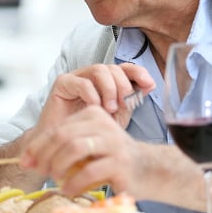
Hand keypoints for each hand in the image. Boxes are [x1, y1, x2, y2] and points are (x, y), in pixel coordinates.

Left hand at [21, 105, 158, 198]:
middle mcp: (102, 124)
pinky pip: (90, 171)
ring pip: (75, 148)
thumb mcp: (87, 146)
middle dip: (44, 155)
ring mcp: (113, 142)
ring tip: (54, 179)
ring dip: (58, 166)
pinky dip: (74, 182)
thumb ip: (63, 147)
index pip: (57, 128)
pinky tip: (68, 190)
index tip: (24, 161)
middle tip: (38, 171)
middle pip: (63, 136)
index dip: (37, 145)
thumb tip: (29, 160)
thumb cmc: (112, 159)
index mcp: (92, 115)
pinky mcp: (120, 163)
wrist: (149, 170)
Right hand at [36, 63, 154, 132]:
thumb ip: (131, 101)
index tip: (149, 85)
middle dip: (123, 86)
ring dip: (109, 89)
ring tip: (110, 109)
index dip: (138, 72)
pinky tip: (94, 107)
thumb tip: (149, 85)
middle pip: (113, 67)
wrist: (65, 145)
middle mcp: (91, 76)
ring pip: (99, 70)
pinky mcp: (62, 84)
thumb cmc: (90, 131)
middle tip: (124, 106)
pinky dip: (92, 94)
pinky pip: (81, 81)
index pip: (125, 68)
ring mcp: (76, 77)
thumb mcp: (117, 116)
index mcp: (106, 81)